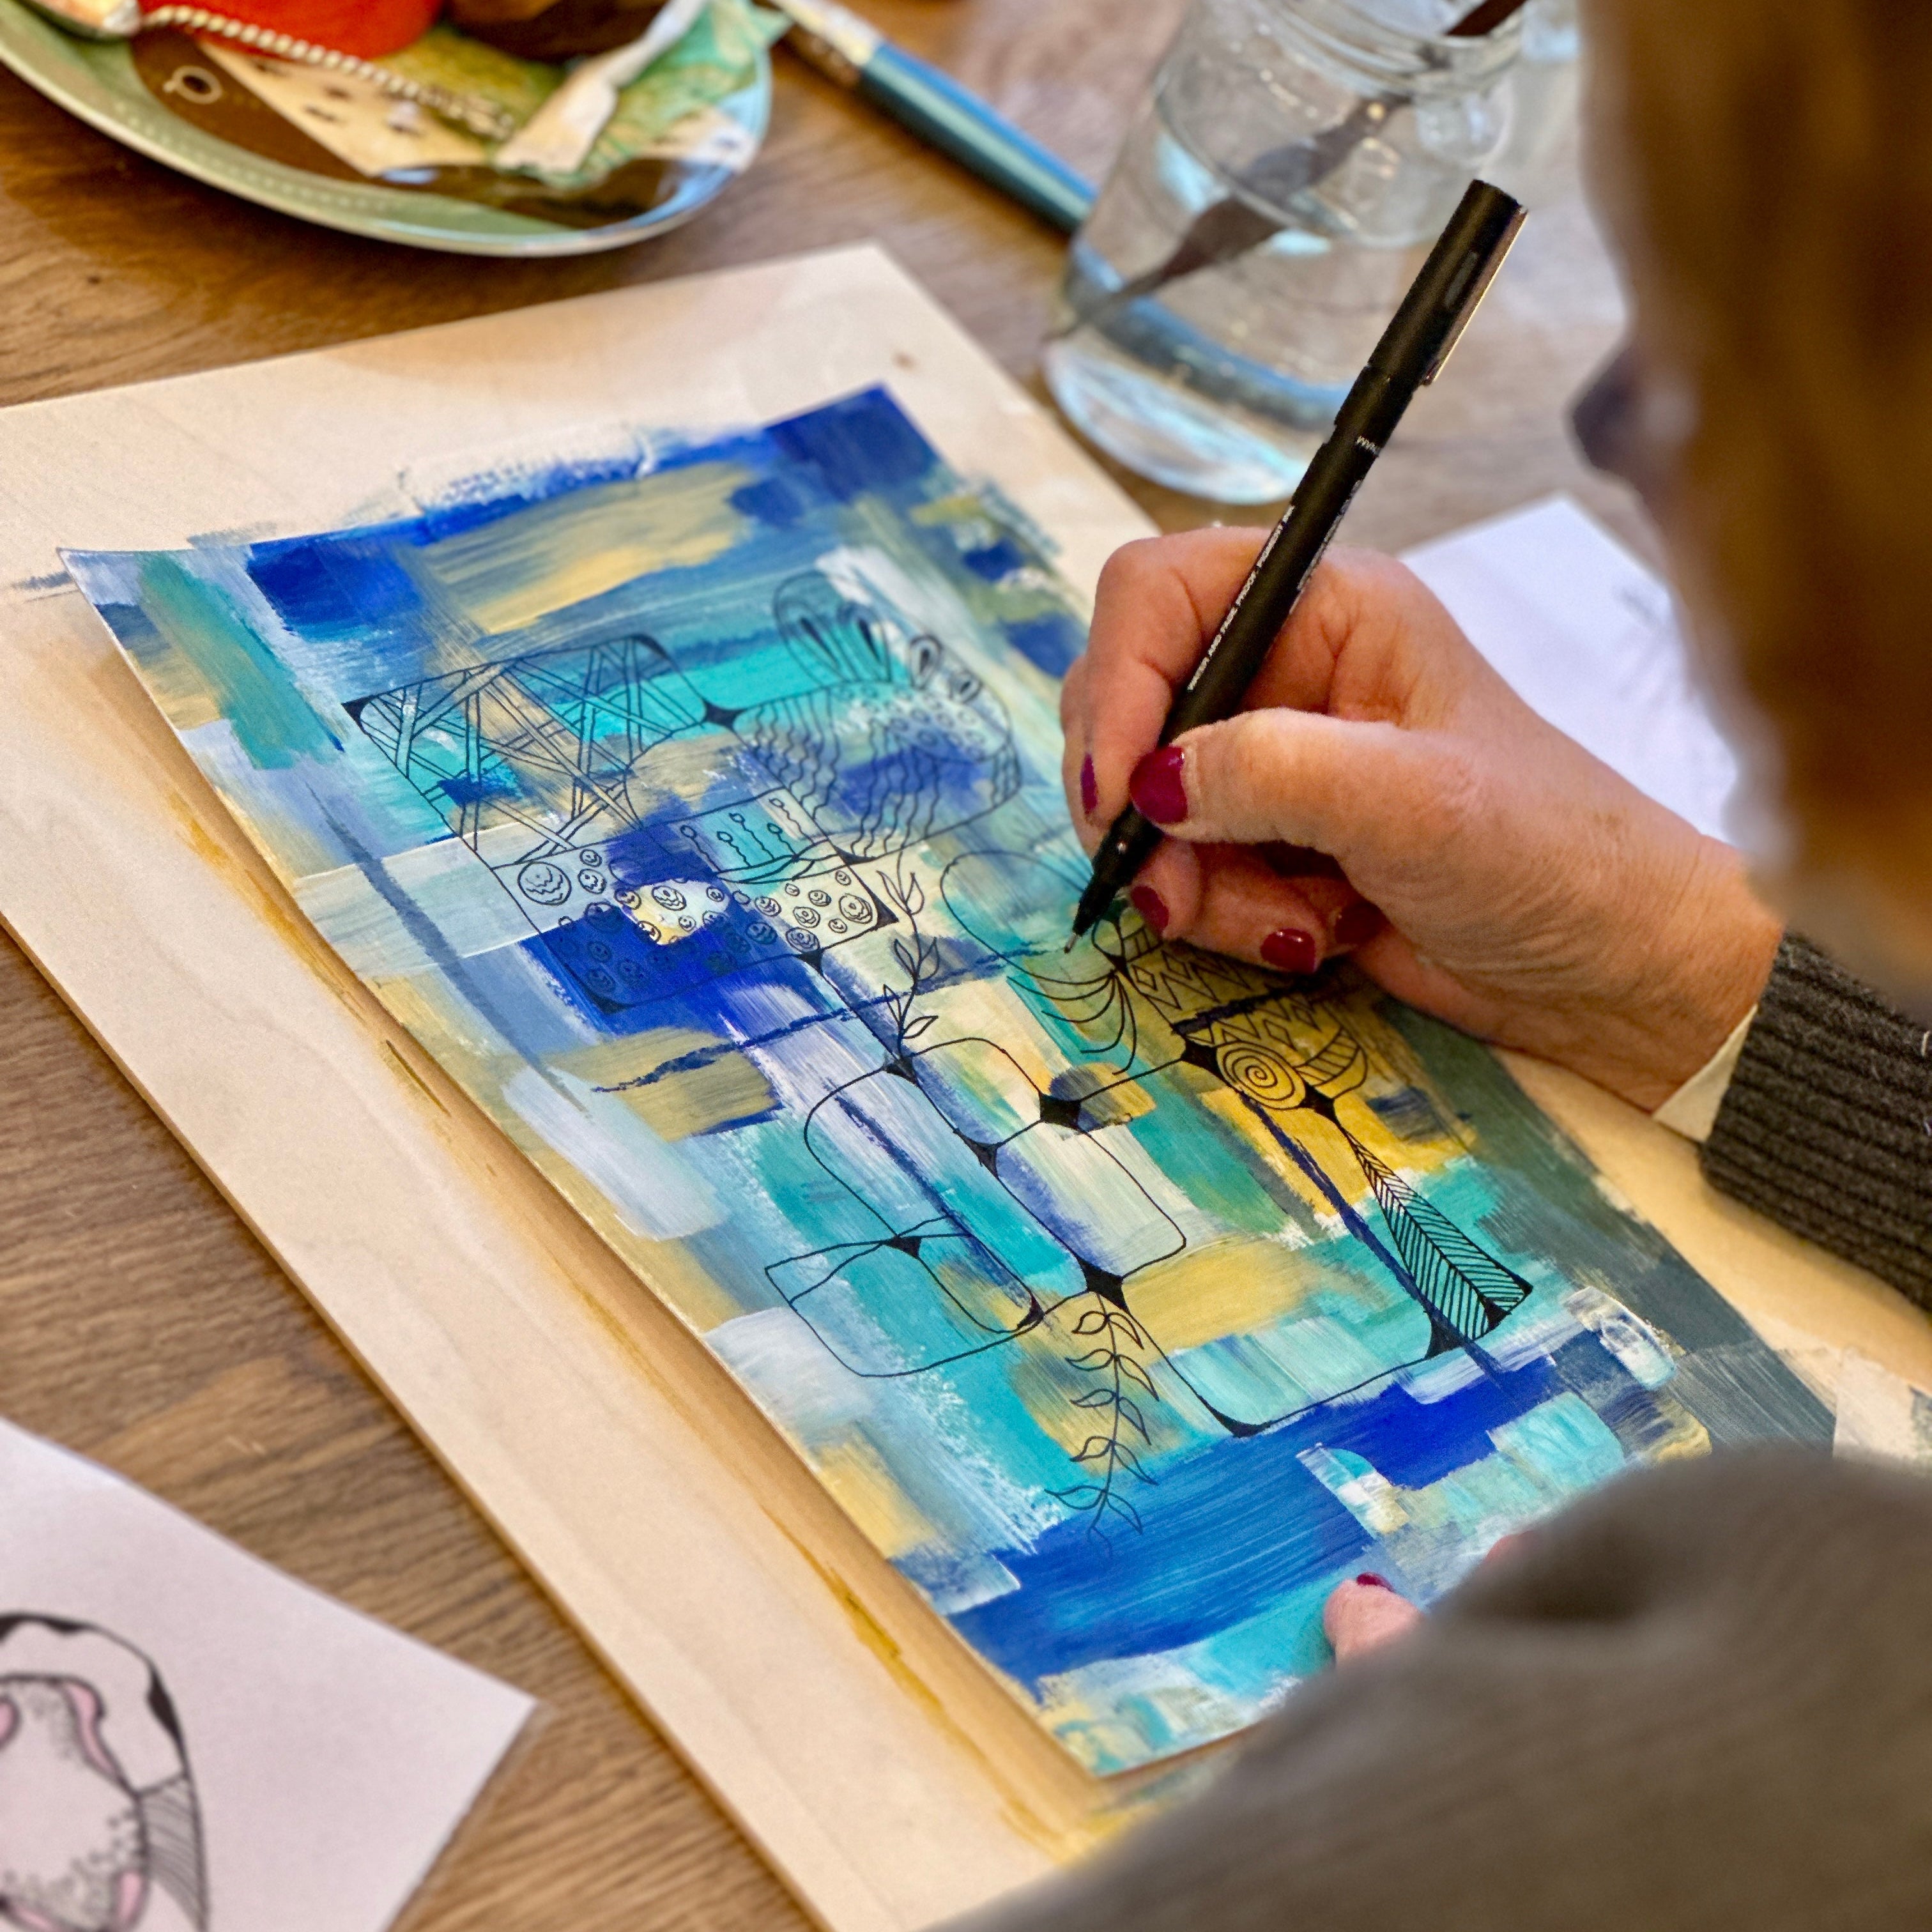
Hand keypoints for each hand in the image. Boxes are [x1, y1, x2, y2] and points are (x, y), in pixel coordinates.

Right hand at [1061, 531, 1782, 1108]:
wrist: (1609, 968)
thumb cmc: (1547, 856)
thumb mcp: (1412, 803)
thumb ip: (1272, 773)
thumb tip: (1148, 784)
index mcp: (1327, 607)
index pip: (1158, 595)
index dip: (1116, 682)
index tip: (1117, 791)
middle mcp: (1286, 668)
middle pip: (1130, 704)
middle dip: (1142, 808)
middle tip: (1174, 889)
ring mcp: (1273, 760)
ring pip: (1147, 804)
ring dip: (1192, 882)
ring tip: (1288, 924)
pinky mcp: (1269, 841)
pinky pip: (1183, 869)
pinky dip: (1222, 914)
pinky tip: (1308, 933)